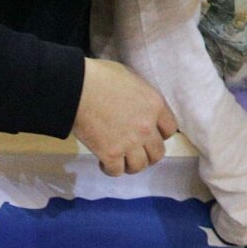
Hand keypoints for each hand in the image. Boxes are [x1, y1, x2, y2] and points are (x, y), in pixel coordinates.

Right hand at [73, 58, 177, 175]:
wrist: (76, 87)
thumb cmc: (101, 76)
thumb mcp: (132, 78)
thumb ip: (142, 96)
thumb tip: (139, 105)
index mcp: (155, 105)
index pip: (170, 130)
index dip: (159, 134)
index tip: (149, 135)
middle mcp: (147, 127)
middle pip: (158, 153)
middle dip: (148, 154)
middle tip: (135, 151)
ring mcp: (130, 142)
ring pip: (140, 166)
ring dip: (131, 164)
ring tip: (121, 159)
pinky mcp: (110, 153)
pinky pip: (117, 171)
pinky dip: (111, 169)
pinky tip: (104, 162)